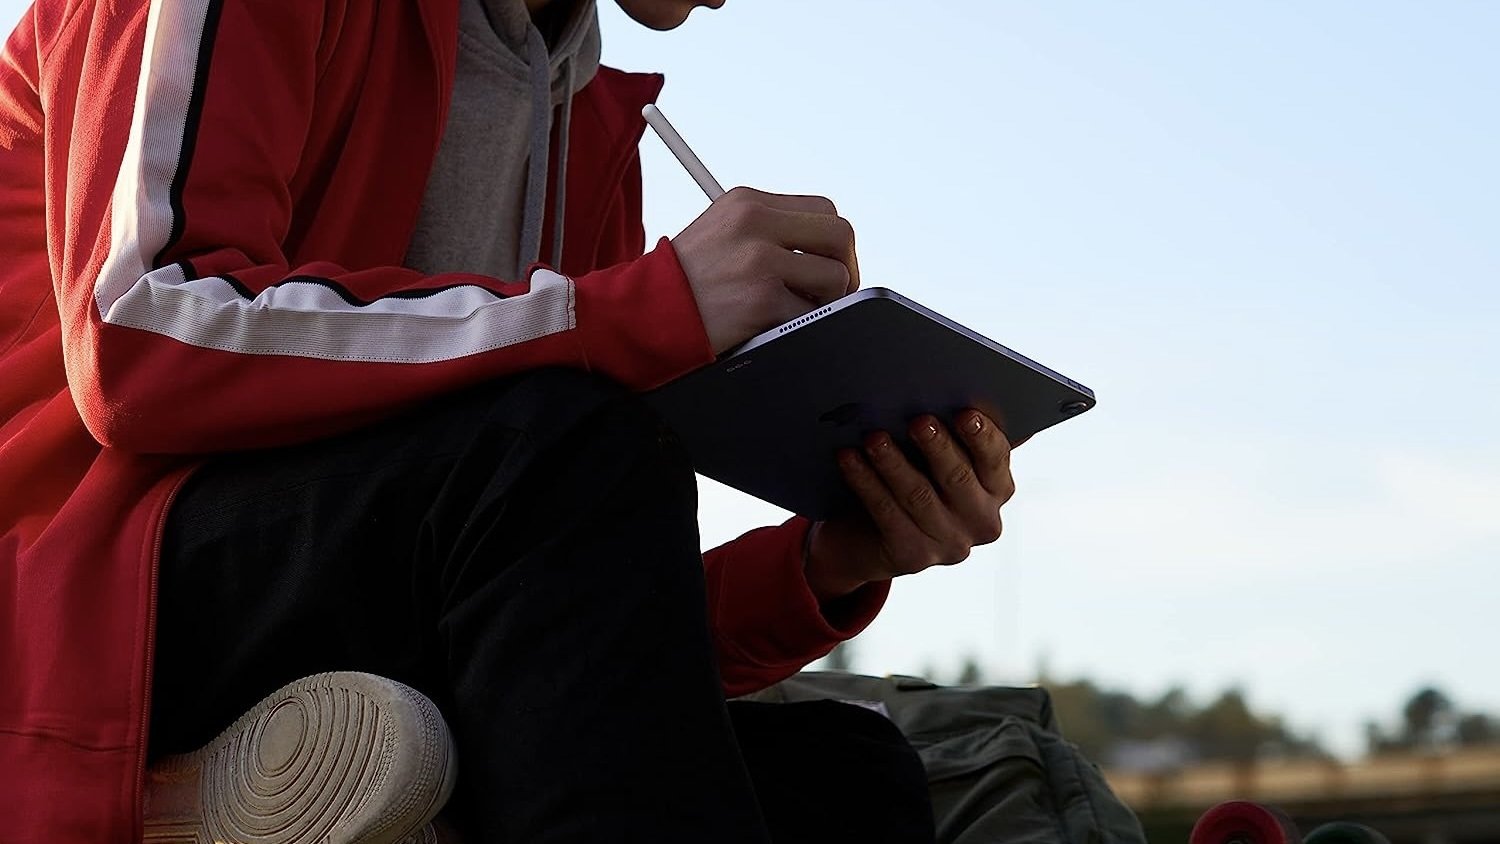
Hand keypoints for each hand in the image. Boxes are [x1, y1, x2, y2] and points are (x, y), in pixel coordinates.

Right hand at [672, 187, 859, 354]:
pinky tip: (772, 326)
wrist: (641, 314)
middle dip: (845, 268)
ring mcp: (759, 261)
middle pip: (839, 234)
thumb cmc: (683, 282)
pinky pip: (810, 316)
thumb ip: (769, 231)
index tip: (826, 263)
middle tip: (831, 294)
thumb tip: (826, 252)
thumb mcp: (720, 232)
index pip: (823, 208)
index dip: (832, 241)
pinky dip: (799, 328)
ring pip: (834, 278)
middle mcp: (755, 223)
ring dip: (823, 303)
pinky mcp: (761, 299)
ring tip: (792, 311)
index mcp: (748, 202)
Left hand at [804, 410, 1015, 600]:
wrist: (867, 537)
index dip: (981, 436)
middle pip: (958, 478)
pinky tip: (848, 458)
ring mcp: (949, 545)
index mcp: (997, 488)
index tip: (965, 412)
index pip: (996, 458)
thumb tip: (945, 390)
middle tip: (916, 420)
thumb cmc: (910, 478)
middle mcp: (982, 520)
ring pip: (919, 496)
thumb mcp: (932, 457)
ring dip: (893, 462)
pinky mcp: (913, 557)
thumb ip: (949, 432)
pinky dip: (865, 483)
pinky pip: (886, 513)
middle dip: (937, 447)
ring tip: (873, 437)